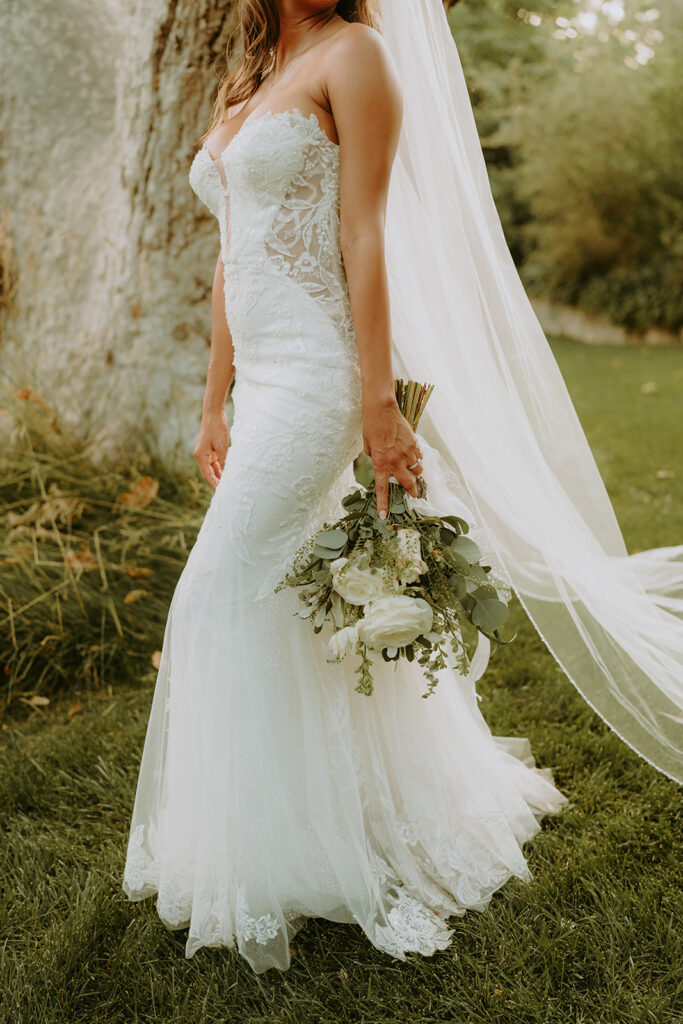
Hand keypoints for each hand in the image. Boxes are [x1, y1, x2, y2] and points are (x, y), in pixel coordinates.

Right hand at [193, 409, 229, 488]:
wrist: (214, 413)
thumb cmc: (217, 428)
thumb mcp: (222, 446)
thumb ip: (224, 461)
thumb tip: (228, 473)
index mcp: (201, 456)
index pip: (207, 475)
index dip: (214, 484)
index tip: (221, 492)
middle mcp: (201, 456)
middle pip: (209, 473)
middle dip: (217, 481)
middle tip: (227, 490)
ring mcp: (206, 453)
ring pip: (213, 468)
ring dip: (220, 475)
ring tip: (229, 483)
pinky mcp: (211, 449)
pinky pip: (216, 462)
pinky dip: (222, 467)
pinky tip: (228, 472)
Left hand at [362, 397, 423, 517]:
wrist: (381, 409)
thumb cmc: (371, 426)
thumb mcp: (368, 445)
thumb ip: (374, 456)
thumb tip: (381, 460)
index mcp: (380, 464)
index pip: (382, 489)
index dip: (383, 504)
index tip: (384, 516)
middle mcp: (395, 462)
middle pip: (408, 483)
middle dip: (413, 491)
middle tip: (415, 495)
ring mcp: (407, 453)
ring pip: (417, 470)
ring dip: (416, 472)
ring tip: (413, 469)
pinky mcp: (414, 444)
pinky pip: (419, 456)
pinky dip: (417, 457)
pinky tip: (413, 453)